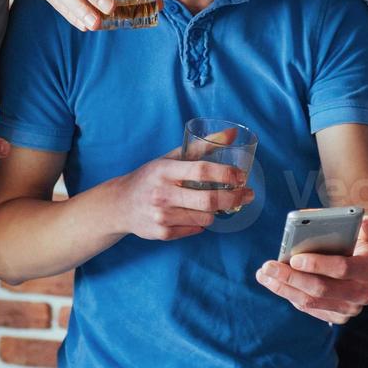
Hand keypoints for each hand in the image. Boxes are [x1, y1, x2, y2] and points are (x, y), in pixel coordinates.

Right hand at [113, 152, 253, 240]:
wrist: (120, 204)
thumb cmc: (150, 177)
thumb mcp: (170, 158)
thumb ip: (201, 147)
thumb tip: (231, 134)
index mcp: (165, 170)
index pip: (202, 171)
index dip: (226, 174)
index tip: (241, 175)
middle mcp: (163, 193)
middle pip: (209, 200)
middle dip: (234, 197)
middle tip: (247, 194)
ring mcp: (162, 216)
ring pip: (205, 217)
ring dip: (217, 211)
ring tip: (219, 203)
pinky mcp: (162, 233)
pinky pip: (195, 230)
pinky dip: (202, 222)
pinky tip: (197, 214)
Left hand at [256, 216, 367, 323]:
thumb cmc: (363, 243)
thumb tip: (365, 223)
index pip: (342, 268)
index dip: (317, 264)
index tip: (293, 258)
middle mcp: (362, 293)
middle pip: (321, 289)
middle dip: (291, 278)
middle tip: (268, 266)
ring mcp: (349, 308)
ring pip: (311, 302)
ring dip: (284, 288)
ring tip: (264, 275)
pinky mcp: (337, 317)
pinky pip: (309, 308)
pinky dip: (290, 295)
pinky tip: (276, 283)